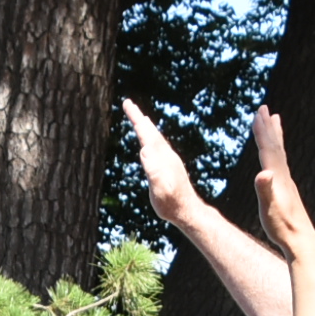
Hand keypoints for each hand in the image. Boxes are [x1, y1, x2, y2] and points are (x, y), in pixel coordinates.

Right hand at [122, 98, 199, 226]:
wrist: (187, 211)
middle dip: (138, 117)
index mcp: (161, 157)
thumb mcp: (160, 189)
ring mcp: (168, 160)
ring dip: (146, 126)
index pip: (146, 134)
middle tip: (128, 103)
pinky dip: (151, 139)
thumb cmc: (172, 203)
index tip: (127, 103)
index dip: (136, 119)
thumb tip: (144, 149)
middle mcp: (166, 155)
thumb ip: (153, 170)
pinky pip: (157, 147)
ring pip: (155, 138)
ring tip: (139, 118)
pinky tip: (150, 142)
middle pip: (151, 132)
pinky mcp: (169, 167)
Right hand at [249, 105, 314, 254]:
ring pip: (280, 153)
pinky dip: (278, 153)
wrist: (300, 241)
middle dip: (268, 127)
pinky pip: (281, 164)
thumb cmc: (282, 226)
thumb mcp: (269, 209)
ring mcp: (287, 182)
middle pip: (275, 146)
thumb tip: (263, 173)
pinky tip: (276, 156)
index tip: (258, 112)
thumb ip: (265, 190)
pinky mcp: (287, 190)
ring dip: (275, 136)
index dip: (262, 131)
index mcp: (277, 177)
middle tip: (264, 108)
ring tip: (275, 121)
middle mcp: (284, 176)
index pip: (268, 149)